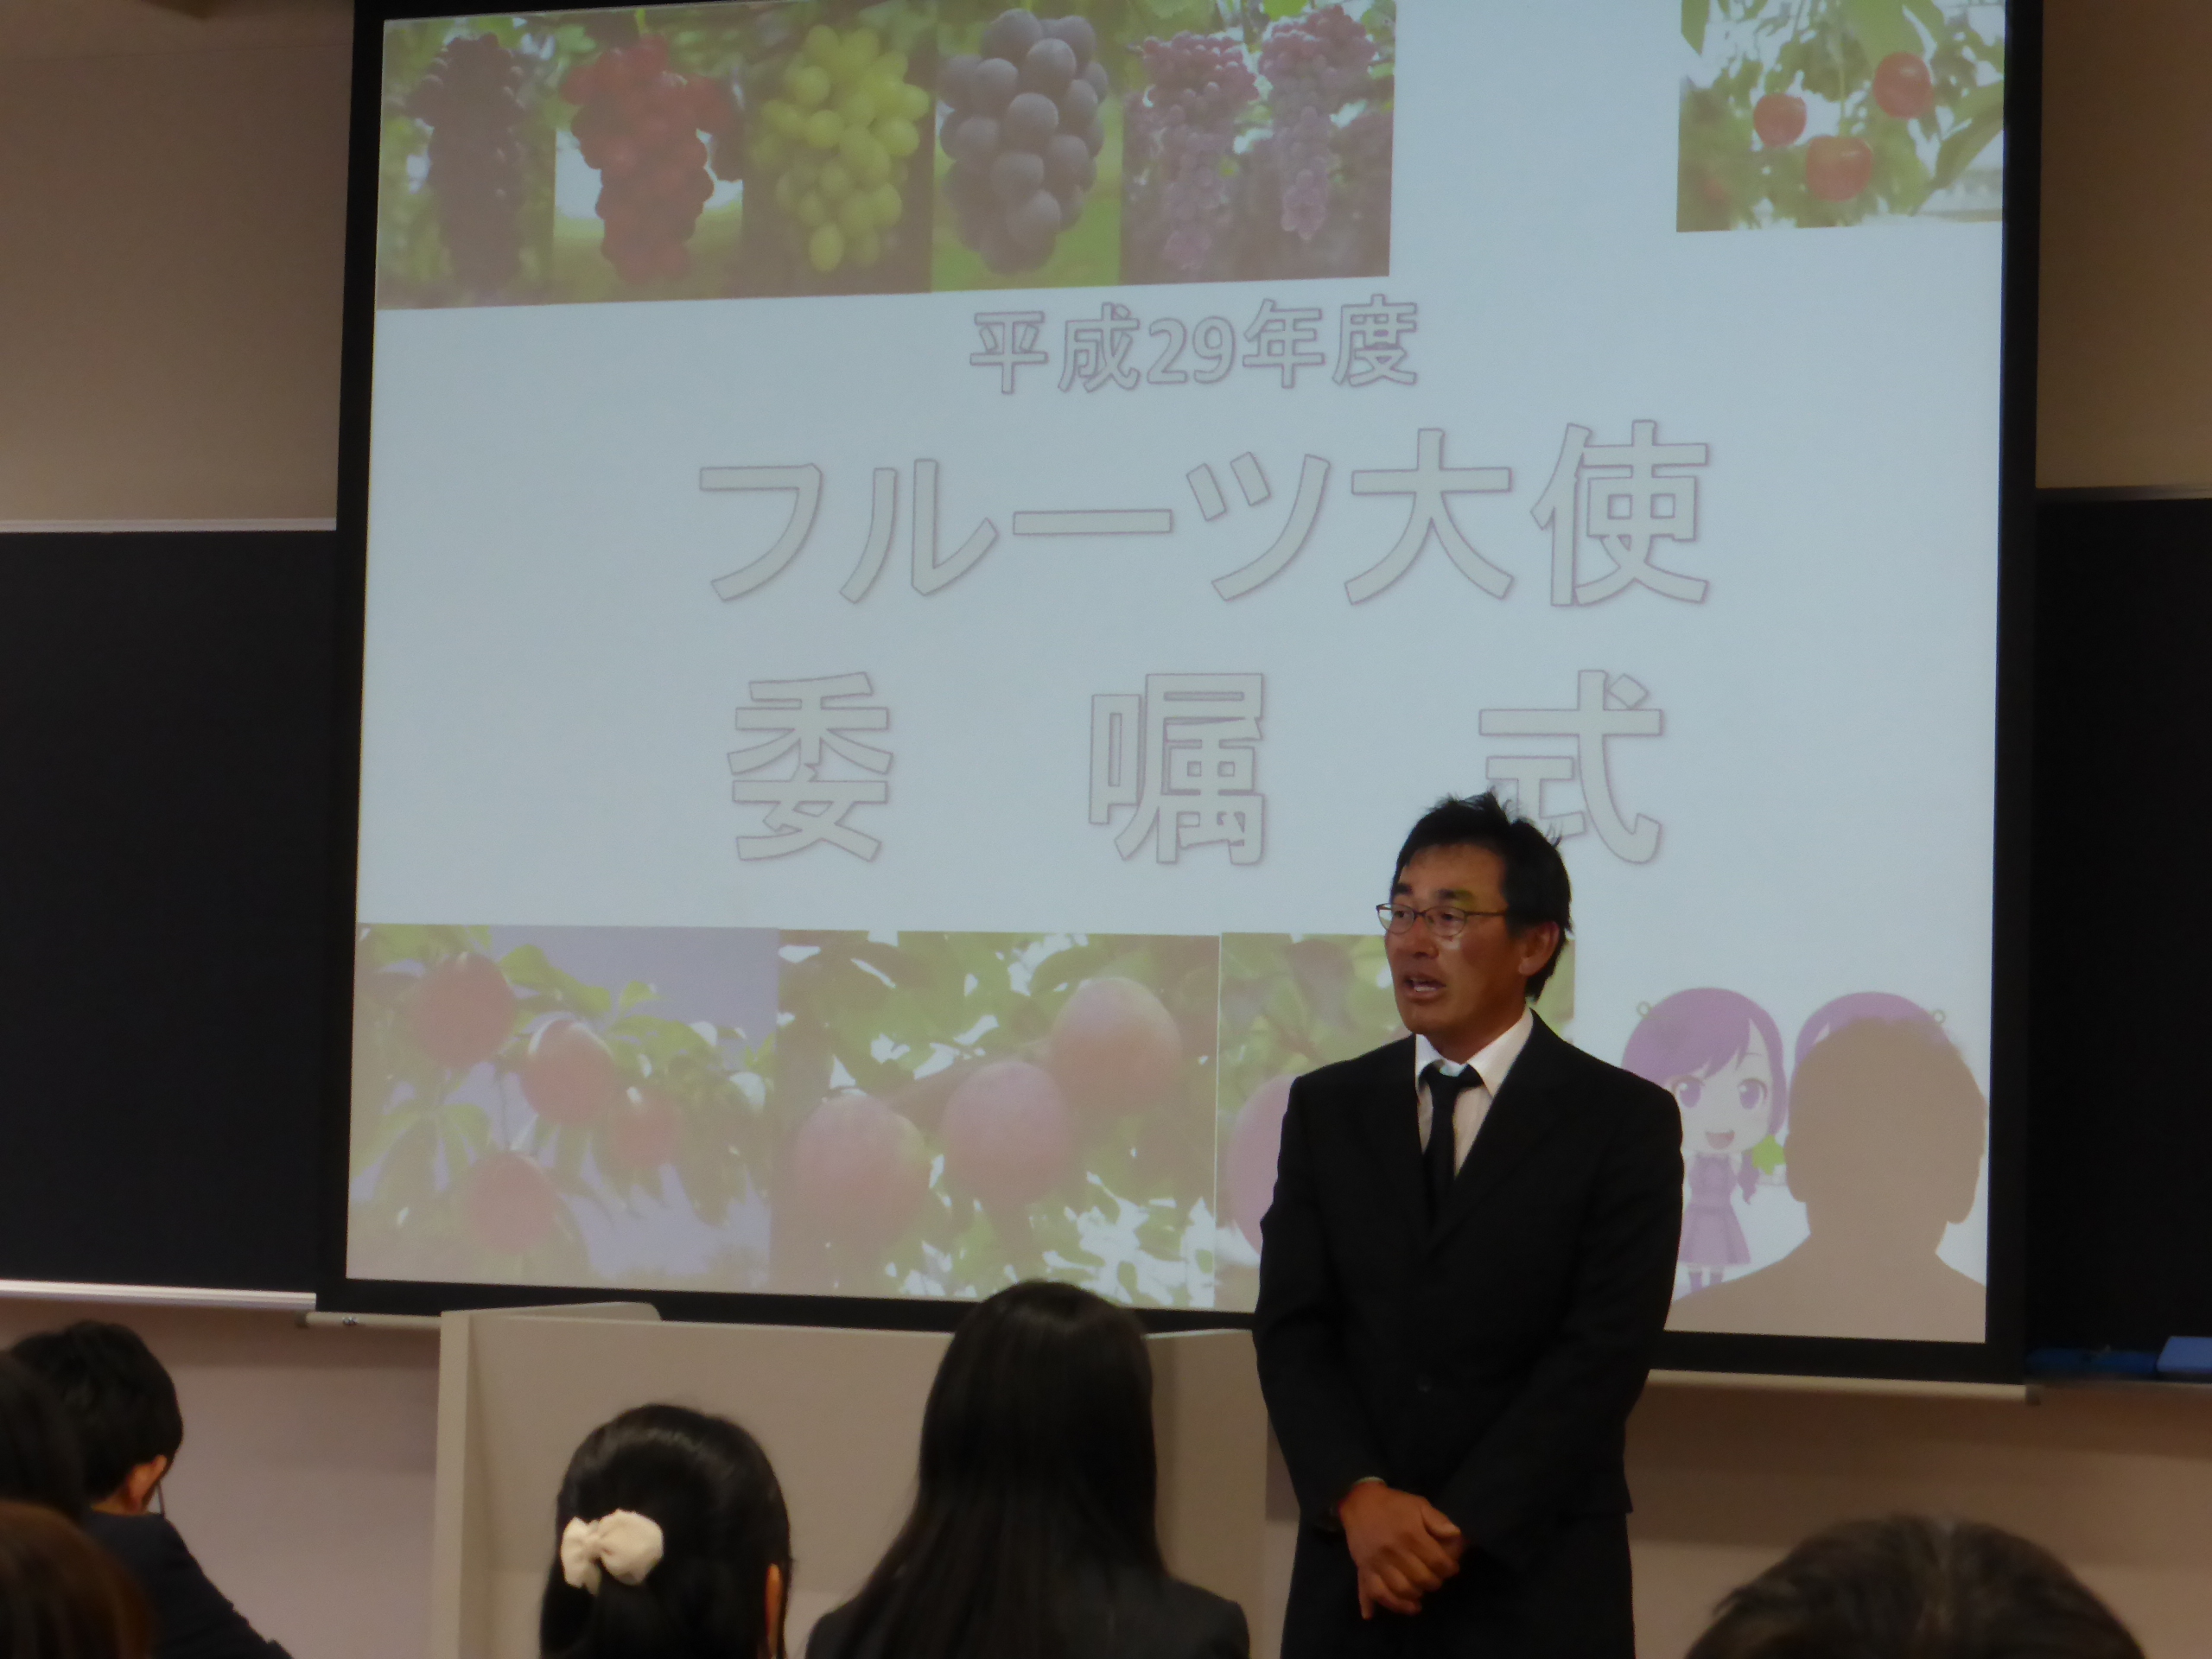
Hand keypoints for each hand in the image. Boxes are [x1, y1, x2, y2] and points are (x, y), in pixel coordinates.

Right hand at [1337, 1481, 1463, 1618]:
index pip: (1437, 1562)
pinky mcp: (1364, 1570)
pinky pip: (1377, 1594)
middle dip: (1435, 1582)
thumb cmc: (1394, 1505)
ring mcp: (1377, 1563)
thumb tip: (1456, 1535)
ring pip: (1402, 1590)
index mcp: (1410, 1534)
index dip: (1449, 1568)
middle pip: (1422, 1579)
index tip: (1451, 1568)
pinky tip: (1407, 1606)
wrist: (1359, 1503)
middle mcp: (1393, 1551)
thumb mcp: (1419, 1504)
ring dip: (1417, 1595)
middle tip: (1436, 1578)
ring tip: (1422, 1591)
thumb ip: (1438, 1520)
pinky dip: (1393, 1605)